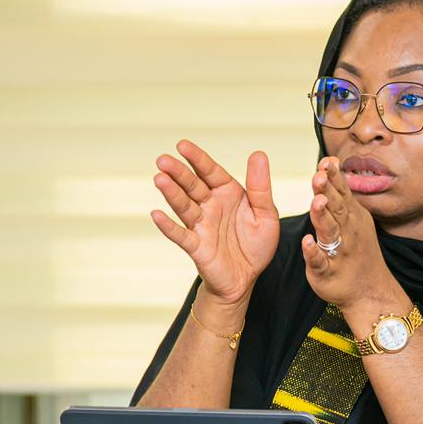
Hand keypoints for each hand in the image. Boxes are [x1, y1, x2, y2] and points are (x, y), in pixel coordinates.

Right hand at [151, 140, 279, 307]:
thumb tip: (258, 154)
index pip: (210, 171)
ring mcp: (201, 225)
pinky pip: (181, 235)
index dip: (197, 158)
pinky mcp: (196, 247)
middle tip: (163, 160)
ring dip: (171, 193)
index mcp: (227, 193)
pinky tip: (156, 215)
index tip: (182, 145)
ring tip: (159, 179)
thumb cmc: (255, 245)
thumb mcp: (266, 214)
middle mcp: (210, 206)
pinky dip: (168, 226)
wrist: (246, 278)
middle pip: (192, 185)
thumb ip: (260, 187)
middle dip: (178, 172)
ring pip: (184, 206)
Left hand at [301, 157, 406, 320]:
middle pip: (336, 208)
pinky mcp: (327, 272)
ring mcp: (338, 252)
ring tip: (316, 203)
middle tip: (318, 175)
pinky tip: (306, 243)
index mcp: (351, 217)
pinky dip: (313, 253)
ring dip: (322, 217)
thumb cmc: (358, 250)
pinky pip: (319, 261)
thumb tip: (331, 161)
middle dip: (328, 191)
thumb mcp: (354, 217)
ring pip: (329, 232)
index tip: (326, 161)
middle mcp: (347, 231)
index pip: (342, 192)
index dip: (334, 177)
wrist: (371, 290)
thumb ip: (340, 191)